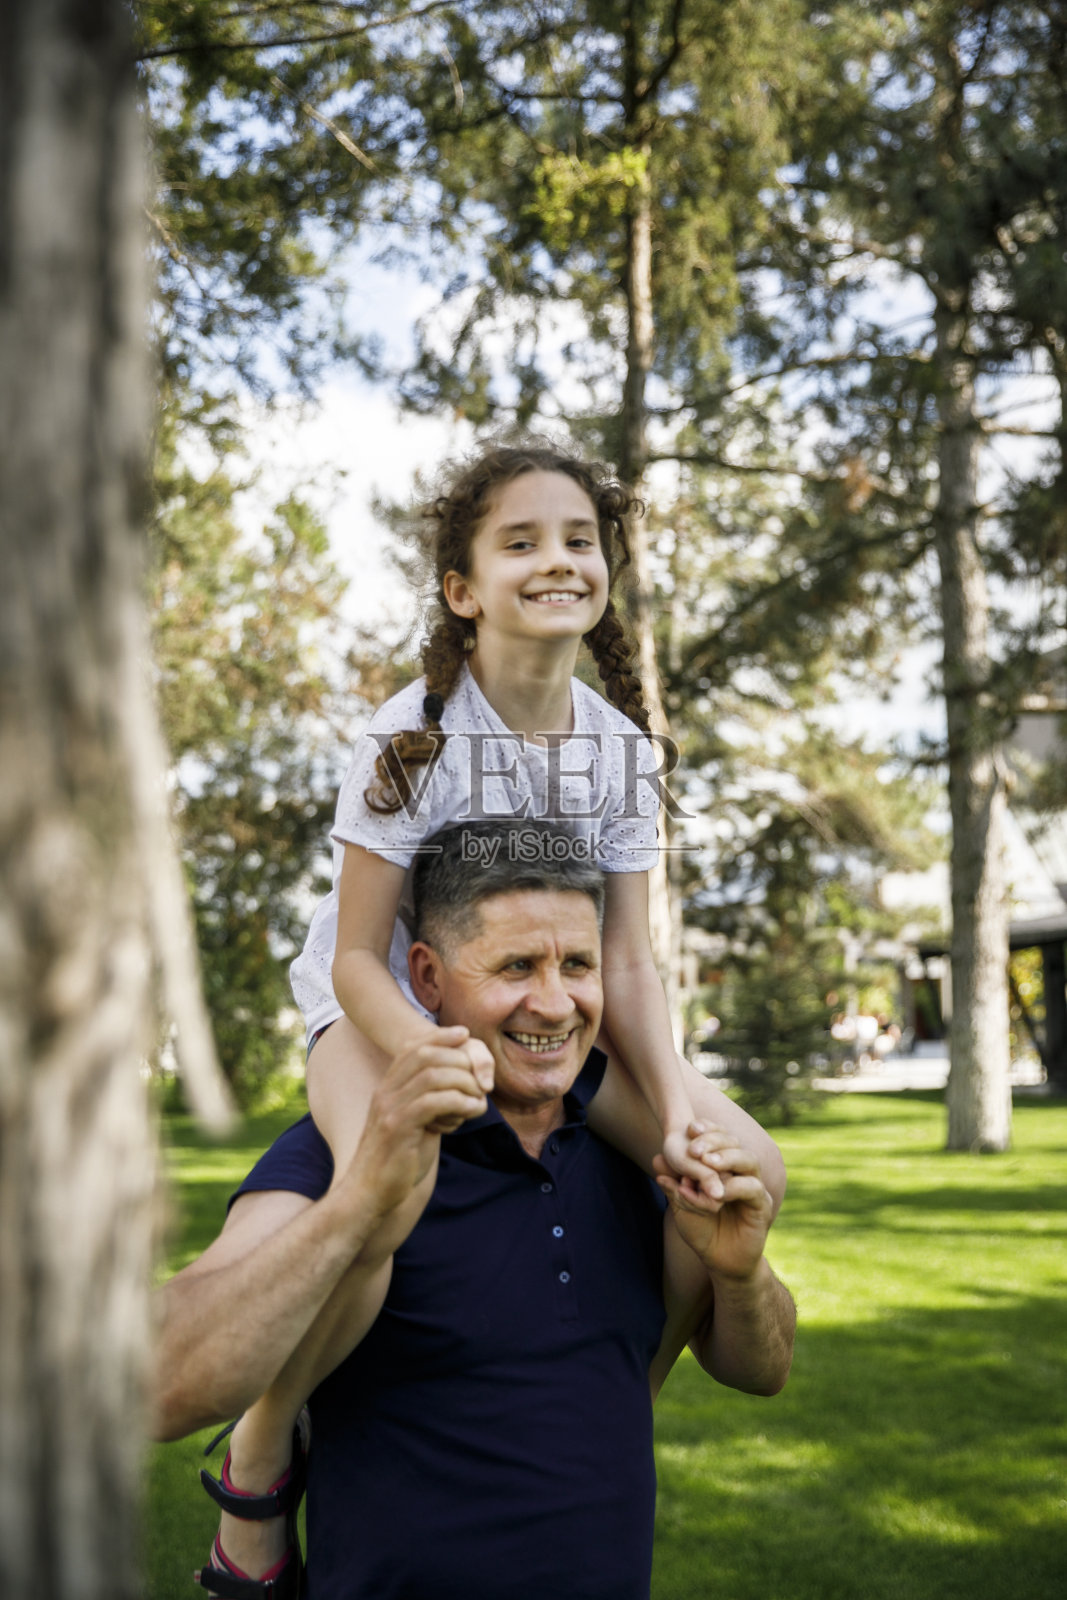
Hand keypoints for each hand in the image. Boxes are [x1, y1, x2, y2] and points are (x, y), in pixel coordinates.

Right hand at [344, 1026, 493, 1219]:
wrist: (369, 1193)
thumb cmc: (397, 1159)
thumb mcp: (413, 1124)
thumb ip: (429, 1103)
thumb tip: (462, 1089)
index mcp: (388, 1088)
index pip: (412, 1048)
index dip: (439, 1036)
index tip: (464, 1034)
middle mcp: (386, 1092)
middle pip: (425, 1055)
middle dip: (458, 1059)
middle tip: (481, 1078)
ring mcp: (390, 1109)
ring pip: (431, 1076)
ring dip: (463, 1082)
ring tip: (480, 1098)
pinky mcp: (398, 1129)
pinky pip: (433, 1103)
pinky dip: (460, 1102)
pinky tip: (473, 1111)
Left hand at [653, 1125, 774, 1281]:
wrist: (719, 1262)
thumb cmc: (701, 1230)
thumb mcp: (681, 1207)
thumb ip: (673, 1185)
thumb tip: (657, 1159)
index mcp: (723, 1166)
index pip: (719, 1137)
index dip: (707, 1130)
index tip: (690, 1128)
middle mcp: (741, 1171)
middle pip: (734, 1143)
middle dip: (714, 1141)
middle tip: (694, 1148)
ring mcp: (754, 1186)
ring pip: (748, 1160)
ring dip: (727, 1159)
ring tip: (708, 1163)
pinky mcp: (762, 1205)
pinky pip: (752, 1188)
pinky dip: (734, 1187)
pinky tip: (719, 1193)